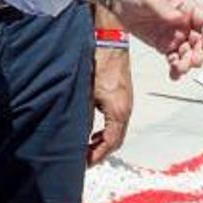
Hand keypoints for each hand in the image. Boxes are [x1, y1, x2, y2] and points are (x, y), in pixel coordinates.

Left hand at [88, 46, 132, 165]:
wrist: (109, 40)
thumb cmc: (97, 62)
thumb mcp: (85, 93)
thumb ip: (82, 116)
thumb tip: (75, 135)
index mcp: (118, 110)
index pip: (110, 143)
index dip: (97, 156)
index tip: (84, 162)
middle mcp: (126, 108)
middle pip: (116, 140)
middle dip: (100, 152)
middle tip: (84, 159)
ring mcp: (126, 101)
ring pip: (118, 131)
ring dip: (103, 141)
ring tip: (87, 147)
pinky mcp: (123, 95)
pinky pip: (117, 121)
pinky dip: (106, 130)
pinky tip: (94, 130)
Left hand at [103, 0, 202, 78]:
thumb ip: (165, 9)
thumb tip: (179, 18)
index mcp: (186, 7)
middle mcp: (183, 22)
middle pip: (199, 41)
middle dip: (199, 53)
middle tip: (193, 62)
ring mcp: (174, 34)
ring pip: (187, 53)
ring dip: (187, 63)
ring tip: (180, 69)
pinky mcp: (163, 44)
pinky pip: (174, 58)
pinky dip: (175, 67)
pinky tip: (174, 74)